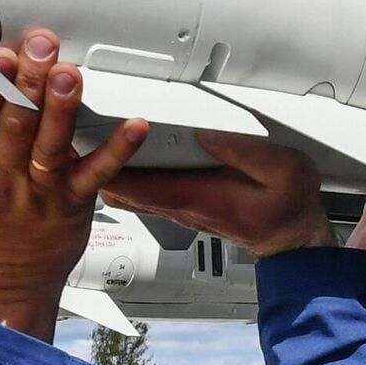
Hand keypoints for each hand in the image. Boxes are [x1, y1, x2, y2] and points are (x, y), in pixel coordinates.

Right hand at [0, 30, 146, 339]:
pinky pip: (97, 175)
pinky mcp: (73, 204)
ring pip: (51, 145)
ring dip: (62, 107)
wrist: (1, 289)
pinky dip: (117, 150)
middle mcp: (3, 178)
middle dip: (27, 82)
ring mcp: (41, 192)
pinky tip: (134, 126)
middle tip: (40, 46)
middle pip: (15, 124)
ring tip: (69, 74)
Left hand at [96, 131, 338, 258]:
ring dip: (105, 165)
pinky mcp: (179, 202)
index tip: (89, 134)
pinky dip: (122, 173)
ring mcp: (175, 205)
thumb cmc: (286, 207)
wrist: (290, 237)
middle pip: (119, 184)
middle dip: (95, 159)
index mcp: (196, 194)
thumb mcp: (280, 169)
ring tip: (85, 136)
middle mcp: (178, 203)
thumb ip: (243, 151)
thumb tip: (206, 132)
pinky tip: (115, 157)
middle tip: (75, 127)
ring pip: (124, 188)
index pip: (137, 182)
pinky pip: (138, 189)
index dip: (108, 160)